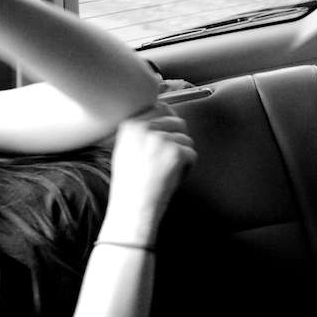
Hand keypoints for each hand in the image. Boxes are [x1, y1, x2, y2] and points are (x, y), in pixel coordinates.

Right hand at [105, 113, 196, 243]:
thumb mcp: (125, 149)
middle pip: (177, 121)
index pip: (160, 107)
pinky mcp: (176, 152)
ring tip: (167, 171)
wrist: (132, 209)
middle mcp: (144, 128)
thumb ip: (141, 131)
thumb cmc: (129, 185)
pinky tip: (173, 178)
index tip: (166, 138)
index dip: (168, 123)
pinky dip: (187, 168)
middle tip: (169, 158)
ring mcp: (161, 139)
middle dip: (178, 139)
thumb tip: (166, 115)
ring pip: (186, 139)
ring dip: (182, 155)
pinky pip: (192, 155)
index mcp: (130, 125)